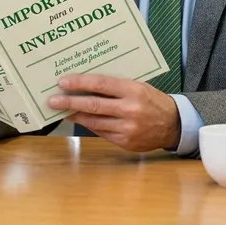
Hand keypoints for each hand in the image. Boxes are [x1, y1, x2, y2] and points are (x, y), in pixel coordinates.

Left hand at [47, 74, 179, 151]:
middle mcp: (130, 110)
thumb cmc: (152, 100)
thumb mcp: (137, 86)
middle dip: (69, 102)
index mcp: (133, 90)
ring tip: (62, 110)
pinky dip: (89, 125)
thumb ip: (115, 86)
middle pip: (93, 105)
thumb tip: (86, 85)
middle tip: (52, 100)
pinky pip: (101, 132)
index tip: (63, 82)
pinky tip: (80, 119)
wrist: (173, 124)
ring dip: (75, 115)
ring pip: (94, 121)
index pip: (100, 84)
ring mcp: (127, 128)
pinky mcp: (125, 142)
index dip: (79, 83)